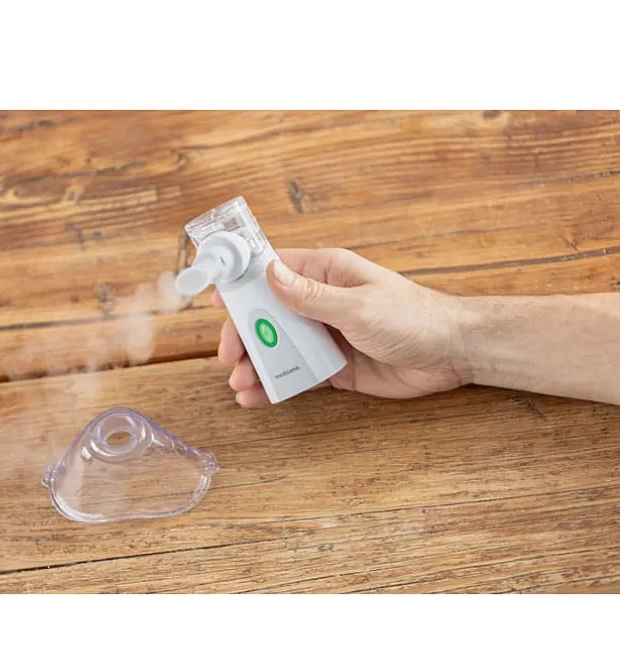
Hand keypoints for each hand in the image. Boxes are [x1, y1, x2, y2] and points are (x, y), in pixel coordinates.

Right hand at [215, 247, 468, 406]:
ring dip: (256, 363)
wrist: (451, 354)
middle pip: (268, 314)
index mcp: (326, 274)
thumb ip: (311, 296)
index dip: (242, 283)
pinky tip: (257, 397)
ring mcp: (325, 335)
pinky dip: (276, 384)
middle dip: (244, 334)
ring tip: (240, 384)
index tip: (216, 300)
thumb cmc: (412, 317)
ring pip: (278, 347)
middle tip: (230, 357)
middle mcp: (320, 302)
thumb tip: (269, 273)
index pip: (273, 270)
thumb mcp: (358, 306)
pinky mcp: (333, 366)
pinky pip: (297, 373)